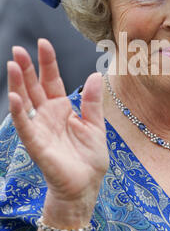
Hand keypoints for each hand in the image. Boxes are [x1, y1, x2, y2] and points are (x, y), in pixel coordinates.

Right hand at [7, 39, 108, 224]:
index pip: (52, 80)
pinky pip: (26, 126)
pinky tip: (14, 96)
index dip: (47, 63)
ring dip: (18, 84)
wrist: (86, 186)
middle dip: (27, 68)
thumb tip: (95, 74)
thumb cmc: (89, 159)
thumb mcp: (95, 125)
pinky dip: (19, 112)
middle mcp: (48, 115)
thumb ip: (92, 101)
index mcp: (62, 108)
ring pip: (26, 102)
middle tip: (18, 49)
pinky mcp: (37, 145)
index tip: (43, 43)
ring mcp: (40, 128)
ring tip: (12, 64)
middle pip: (34, 87)